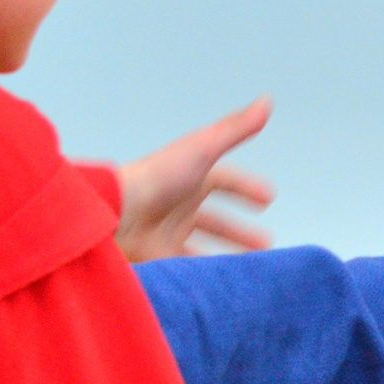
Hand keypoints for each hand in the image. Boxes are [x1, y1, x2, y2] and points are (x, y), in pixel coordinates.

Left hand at [114, 98, 276, 261]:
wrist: (115, 213)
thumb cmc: (156, 178)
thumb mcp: (202, 148)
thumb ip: (235, 128)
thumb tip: (265, 101)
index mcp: (190, 177)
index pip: (224, 181)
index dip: (246, 188)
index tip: (268, 199)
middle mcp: (178, 204)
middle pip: (215, 220)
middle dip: (240, 232)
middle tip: (265, 245)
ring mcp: (167, 231)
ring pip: (203, 246)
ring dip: (226, 255)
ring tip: (247, 270)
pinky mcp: (158, 256)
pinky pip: (187, 267)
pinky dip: (204, 273)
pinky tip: (219, 282)